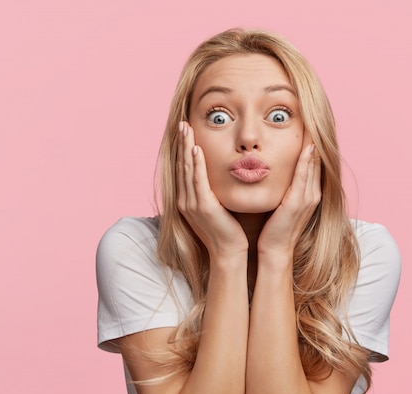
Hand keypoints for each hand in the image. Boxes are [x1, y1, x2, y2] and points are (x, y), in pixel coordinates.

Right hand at [176, 121, 247, 256]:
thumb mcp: (219, 206)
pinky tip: (196, 148)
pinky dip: (196, 163)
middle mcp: (184, 200)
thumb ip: (215, 190)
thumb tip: (222, 173)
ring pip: (187, 169)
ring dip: (186, 147)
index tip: (185, 131)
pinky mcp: (202, 207)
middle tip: (182, 123)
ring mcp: (191, 204)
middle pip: (181, 165)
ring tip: (186, 128)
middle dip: (181, 143)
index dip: (183, 149)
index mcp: (187, 200)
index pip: (183, 168)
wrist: (229, 252)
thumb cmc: (229, 230)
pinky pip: (198, 180)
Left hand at [257, 133, 321, 257]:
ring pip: (312, 164)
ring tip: (312, 123)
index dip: (311, 141)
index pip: (311, 161)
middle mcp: (313, 192)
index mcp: (308, 191)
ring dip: (312, 143)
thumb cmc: (272, 227)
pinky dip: (306, 160)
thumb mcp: (280, 202)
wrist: (274, 250)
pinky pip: (304, 176)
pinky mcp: (299, 202)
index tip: (306, 122)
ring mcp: (308, 197)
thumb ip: (282, 186)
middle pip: (316, 159)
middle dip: (315, 137)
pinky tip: (306, 146)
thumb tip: (272, 168)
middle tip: (312, 115)